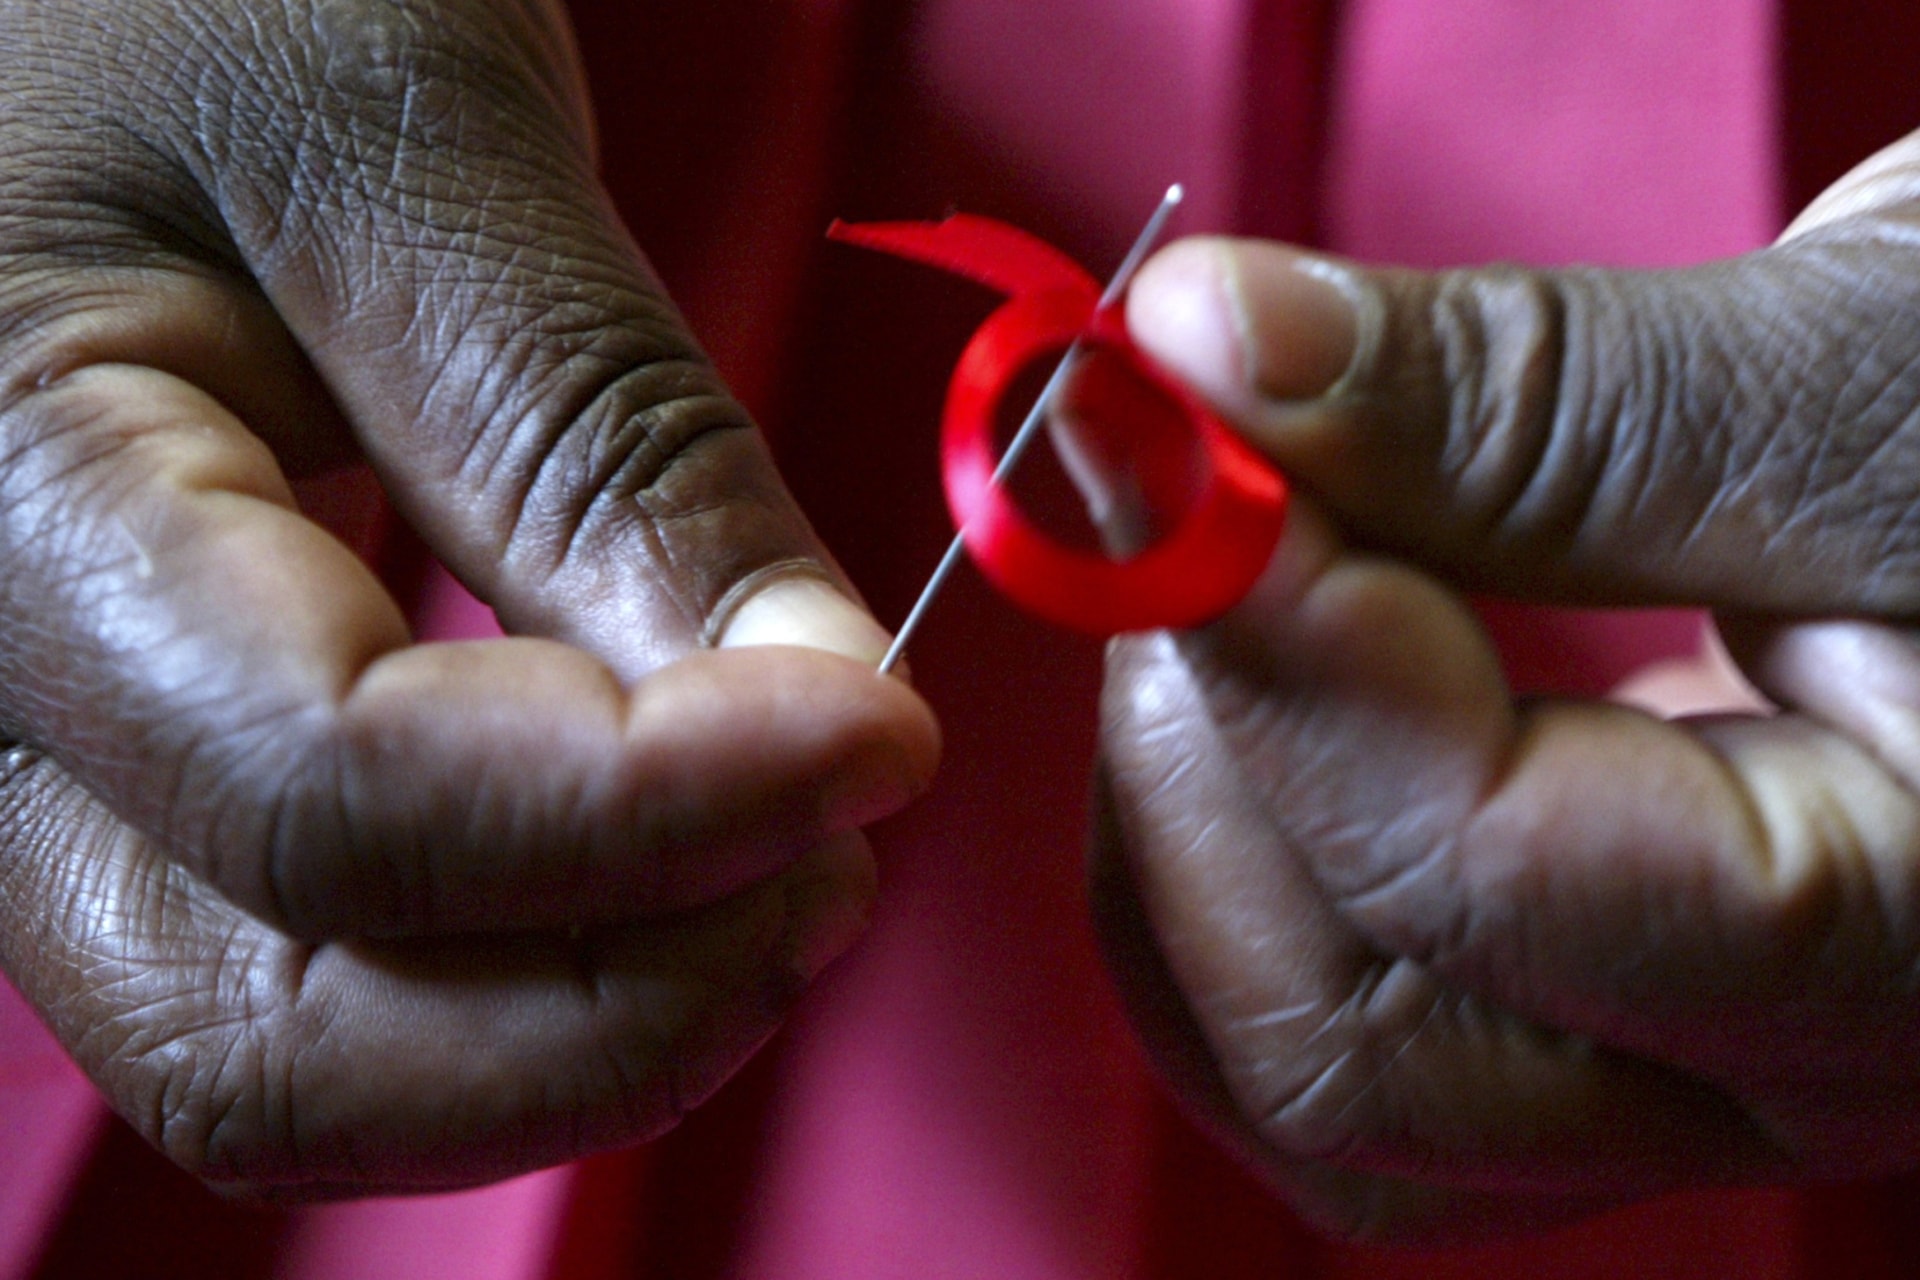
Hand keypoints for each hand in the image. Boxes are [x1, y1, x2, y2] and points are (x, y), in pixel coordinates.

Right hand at [0, 0, 936, 1197]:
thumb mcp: (408, 148)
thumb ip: (605, 444)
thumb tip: (814, 707)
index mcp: (1, 507)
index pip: (334, 799)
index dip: (647, 812)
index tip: (883, 736)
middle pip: (270, 1033)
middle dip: (604, 1006)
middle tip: (831, 864)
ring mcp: (52, 757)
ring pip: (291, 1042)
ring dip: (571, 1021)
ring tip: (774, 865)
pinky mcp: (155, 753)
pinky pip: (319, 962)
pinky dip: (519, 965)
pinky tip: (665, 854)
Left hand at [1094, 129, 1919, 1242]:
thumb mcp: (1868, 376)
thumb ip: (1530, 398)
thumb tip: (1209, 347)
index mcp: (1906, 948)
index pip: (1474, 875)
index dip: (1271, 639)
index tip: (1171, 424)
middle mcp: (1767, 1077)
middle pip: (1342, 1052)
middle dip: (1202, 758)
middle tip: (1207, 502)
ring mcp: (1658, 1063)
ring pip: (1297, 1067)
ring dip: (1185, 815)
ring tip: (1249, 577)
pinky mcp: (1574, 1004)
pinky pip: (1322, 1016)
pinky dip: (1224, 850)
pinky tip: (1273, 673)